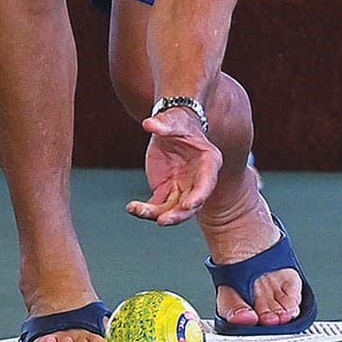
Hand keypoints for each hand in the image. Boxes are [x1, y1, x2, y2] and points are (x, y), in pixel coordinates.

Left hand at [125, 109, 221, 225]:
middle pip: (191, 203)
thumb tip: (149, 123)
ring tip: (138, 211)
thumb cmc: (179, 122)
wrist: (171, 128)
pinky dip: (145, 210)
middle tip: (162, 220)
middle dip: (178, 214)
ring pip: (172, 209)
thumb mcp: (173, 120)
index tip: (189, 206)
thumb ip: (163, 123)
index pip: (206, 183)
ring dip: (157, 215)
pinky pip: (156, 206)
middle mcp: (198, 180)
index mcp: (209, 162)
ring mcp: (182, 189)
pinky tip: (132, 207)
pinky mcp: (165, 191)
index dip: (199, 196)